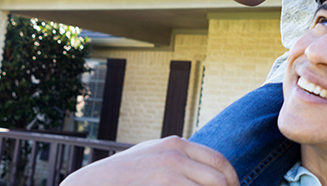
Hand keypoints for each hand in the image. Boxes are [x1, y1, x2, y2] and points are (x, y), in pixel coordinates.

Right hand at [61, 136, 238, 185]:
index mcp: (176, 144)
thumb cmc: (124, 175)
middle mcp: (176, 152)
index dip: (232, 179)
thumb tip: (204, 168)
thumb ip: (177, 158)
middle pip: (220, 176)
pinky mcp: (163, 182)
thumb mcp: (153, 156)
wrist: (94, 182)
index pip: (218, 160)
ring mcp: (169, 168)